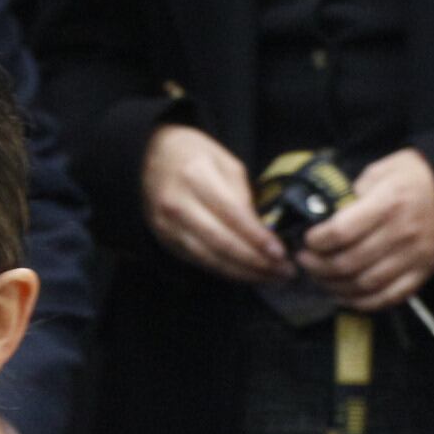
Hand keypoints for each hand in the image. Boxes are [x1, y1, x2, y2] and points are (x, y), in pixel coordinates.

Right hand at [140, 123, 288, 283]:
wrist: (151, 157)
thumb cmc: (194, 156)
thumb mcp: (225, 162)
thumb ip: (243, 196)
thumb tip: (262, 232)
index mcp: (196, 177)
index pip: (232, 215)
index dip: (258, 238)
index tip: (281, 253)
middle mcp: (178, 204)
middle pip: (221, 243)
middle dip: (255, 262)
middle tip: (283, 272)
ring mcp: (168, 225)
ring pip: (210, 258)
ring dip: (242, 273)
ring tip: (269, 277)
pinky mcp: (165, 240)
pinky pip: (199, 261)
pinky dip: (224, 271)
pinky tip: (244, 274)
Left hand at [298, 147, 433, 311]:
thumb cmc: (415, 177)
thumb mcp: (382, 170)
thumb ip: (353, 192)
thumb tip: (326, 215)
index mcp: (388, 203)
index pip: (342, 231)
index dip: (317, 240)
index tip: (307, 240)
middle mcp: (400, 233)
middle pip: (348, 262)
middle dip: (318, 266)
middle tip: (305, 261)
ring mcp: (412, 257)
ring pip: (364, 284)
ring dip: (334, 286)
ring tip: (320, 278)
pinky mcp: (421, 273)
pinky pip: (387, 298)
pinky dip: (362, 302)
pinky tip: (345, 295)